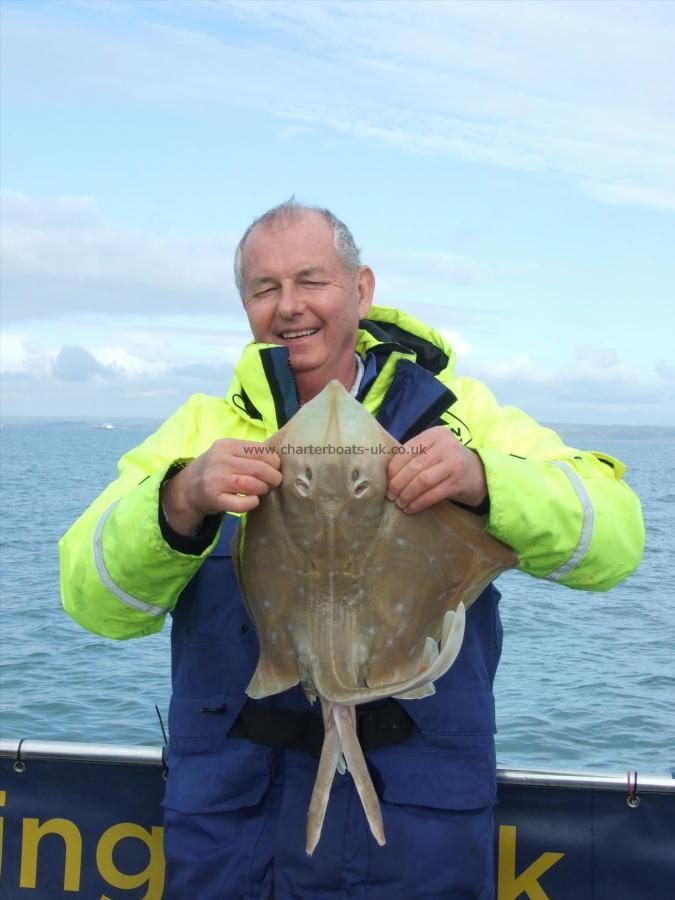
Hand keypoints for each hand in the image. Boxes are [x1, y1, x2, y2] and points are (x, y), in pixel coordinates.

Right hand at [162, 439, 281, 534]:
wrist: (187, 488)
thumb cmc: (214, 469)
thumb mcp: (227, 453)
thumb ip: (248, 453)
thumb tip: (278, 459)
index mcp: (227, 445)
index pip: (260, 450)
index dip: (274, 460)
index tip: (276, 467)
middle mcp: (220, 460)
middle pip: (259, 467)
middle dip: (273, 476)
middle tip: (275, 481)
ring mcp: (216, 480)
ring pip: (252, 484)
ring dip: (263, 488)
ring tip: (263, 490)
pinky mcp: (215, 499)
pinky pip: (242, 503)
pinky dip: (252, 502)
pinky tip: (253, 500)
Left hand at [386, 426, 486, 513]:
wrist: (480, 474)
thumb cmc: (447, 462)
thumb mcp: (433, 450)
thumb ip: (415, 455)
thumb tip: (386, 474)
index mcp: (435, 434)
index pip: (407, 450)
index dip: (394, 468)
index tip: (386, 482)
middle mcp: (445, 445)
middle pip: (414, 466)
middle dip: (398, 484)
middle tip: (390, 496)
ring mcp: (453, 463)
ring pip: (422, 481)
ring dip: (407, 494)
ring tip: (399, 503)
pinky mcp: (457, 482)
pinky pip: (432, 495)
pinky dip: (418, 503)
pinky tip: (411, 508)